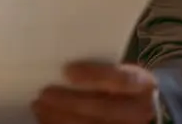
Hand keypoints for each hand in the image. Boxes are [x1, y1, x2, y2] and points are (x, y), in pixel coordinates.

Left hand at [33, 62, 157, 123]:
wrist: (142, 105)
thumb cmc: (122, 81)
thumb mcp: (119, 69)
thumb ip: (97, 66)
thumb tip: (60, 63)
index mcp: (141, 84)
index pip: (122, 80)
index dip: (94, 75)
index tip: (67, 70)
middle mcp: (139, 109)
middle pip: (103, 108)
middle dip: (70, 102)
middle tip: (45, 93)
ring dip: (61, 117)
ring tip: (39, 106)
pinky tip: (46, 118)